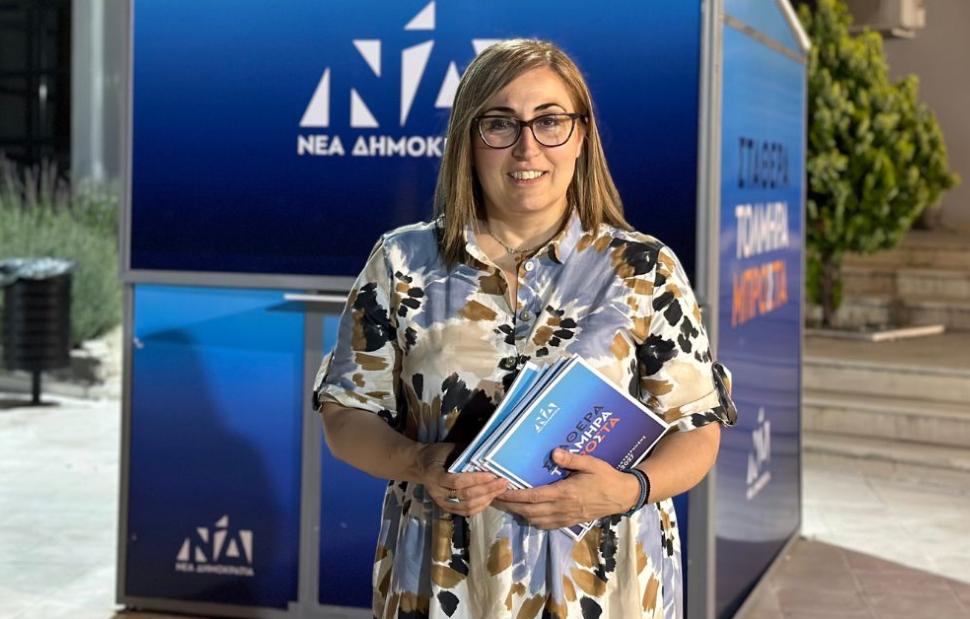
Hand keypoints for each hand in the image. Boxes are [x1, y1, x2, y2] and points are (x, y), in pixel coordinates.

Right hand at [416, 442, 508, 516]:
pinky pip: (464, 511)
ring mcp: (440, 501)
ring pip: (466, 506)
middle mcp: (436, 491)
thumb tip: (489, 455)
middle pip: (464, 495)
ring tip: (500, 491)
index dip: (476, 479)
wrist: (421, 464)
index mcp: (434, 475)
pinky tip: (490, 499)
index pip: (457, 481)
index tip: (492, 474)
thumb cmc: (438, 453)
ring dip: (486, 499)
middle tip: (503, 483)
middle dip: (486, 490)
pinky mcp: (445, 507)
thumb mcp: (450, 449)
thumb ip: (466, 455)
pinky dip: (479, 507)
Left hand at [494, 449, 638, 528]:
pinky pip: (545, 525)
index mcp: (564, 493)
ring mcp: (565, 517)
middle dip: (509, 506)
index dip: (513, 495)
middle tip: (493, 499)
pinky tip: (526, 514)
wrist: (622, 496)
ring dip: (518, 514)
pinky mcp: (569, 522)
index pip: (532, 496)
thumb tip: (554, 453)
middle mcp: (561, 508)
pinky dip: (532, 521)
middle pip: (528, 511)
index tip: (499, 491)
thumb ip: (571, 459)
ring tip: (505, 505)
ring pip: (534, 520)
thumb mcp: (591, 463)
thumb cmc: (606, 477)